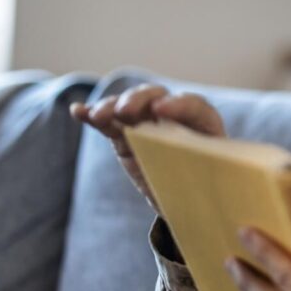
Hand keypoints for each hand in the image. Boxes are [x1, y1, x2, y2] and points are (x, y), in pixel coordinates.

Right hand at [70, 84, 224, 212]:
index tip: (161, 111)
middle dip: (139, 101)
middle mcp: (174, 114)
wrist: (189, 193)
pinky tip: (78, 111)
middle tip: (125, 112)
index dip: (178, 105)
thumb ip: (207, 169)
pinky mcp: (125, 133)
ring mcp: (147, 121)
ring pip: (128, 105)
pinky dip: (92, 115)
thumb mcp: (212, 180)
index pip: (193, 106)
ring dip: (112, 106)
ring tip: (98, 116)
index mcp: (205, 122)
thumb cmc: (208, 184)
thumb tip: (210, 177)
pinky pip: (108, 122)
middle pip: (156, 96)